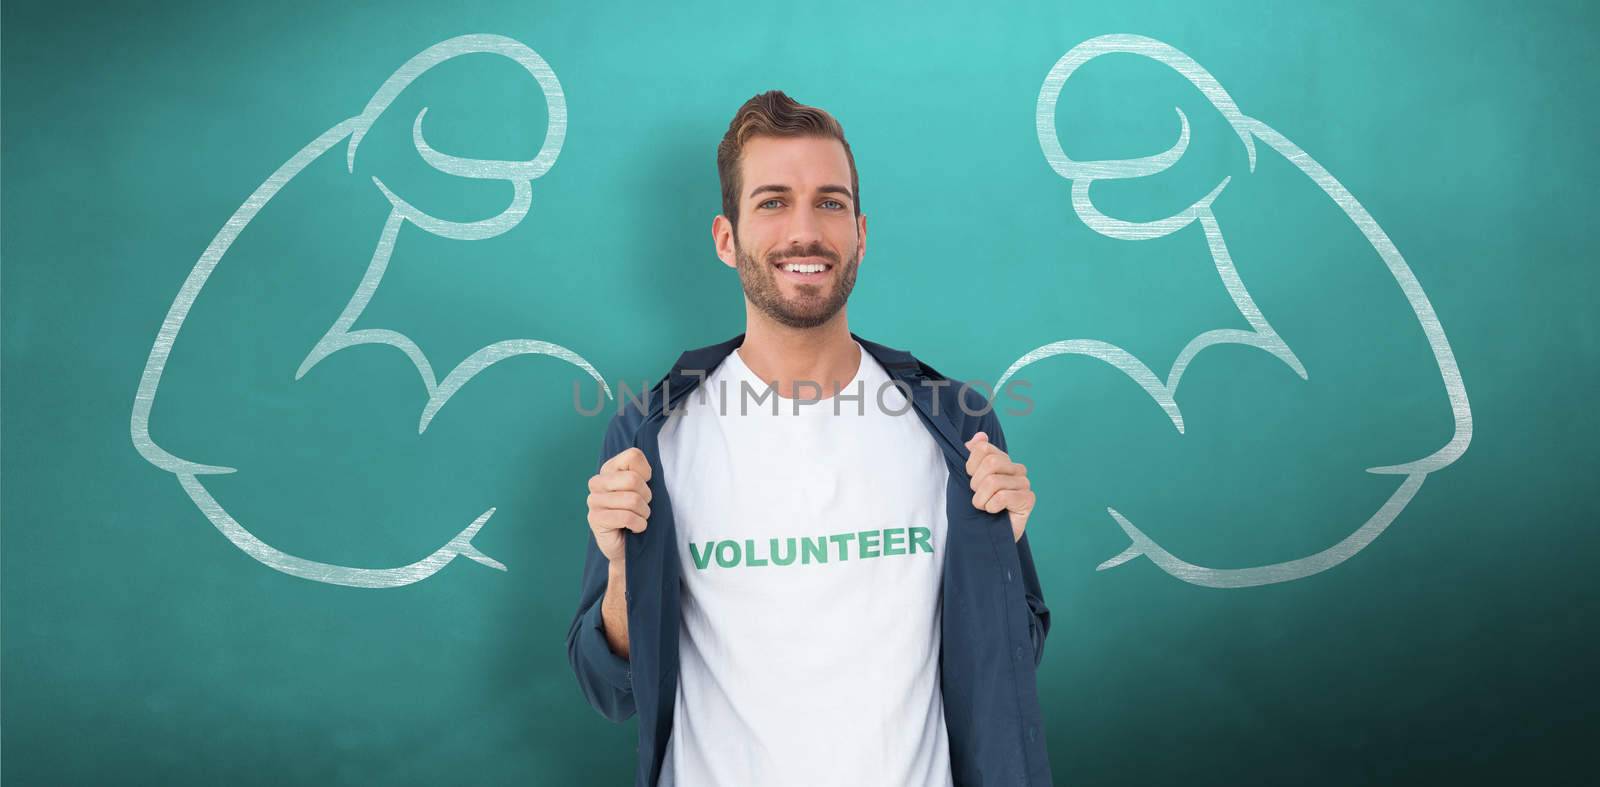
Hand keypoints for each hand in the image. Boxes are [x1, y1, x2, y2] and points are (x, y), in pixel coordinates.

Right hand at [587, 447, 652, 563]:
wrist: (629, 546)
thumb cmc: (638, 513)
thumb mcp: (644, 489)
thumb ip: (642, 474)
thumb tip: (646, 473)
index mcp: (609, 469)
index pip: (633, 456)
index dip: (646, 474)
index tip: (644, 487)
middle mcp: (597, 482)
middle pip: (633, 479)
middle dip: (646, 497)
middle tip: (642, 507)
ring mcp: (593, 500)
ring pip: (632, 500)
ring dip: (643, 514)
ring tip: (638, 518)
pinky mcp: (595, 518)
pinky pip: (627, 517)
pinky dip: (638, 525)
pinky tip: (634, 528)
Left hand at [965, 431, 1033, 542]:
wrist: (984, 537)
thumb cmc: (975, 509)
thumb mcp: (967, 480)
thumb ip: (973, 457)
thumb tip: (980, 436)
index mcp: (1002, 460)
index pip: (983, 448)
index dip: (970, 465)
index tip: (970, 480)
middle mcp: (1016, 469)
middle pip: (990, 463)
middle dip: (976, 484)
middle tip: (977, 498)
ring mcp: (1024, 483)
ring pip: (993, 481)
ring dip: (981, 499)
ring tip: (984, 508)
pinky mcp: (1028, 499)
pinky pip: (1002, 496)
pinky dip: (991, 507)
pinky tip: (994, 512)